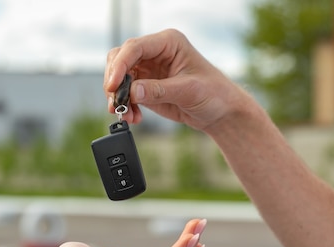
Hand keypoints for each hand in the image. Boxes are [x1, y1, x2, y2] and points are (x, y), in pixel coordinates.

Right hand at [104, 29, 248, 131]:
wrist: (220, 112)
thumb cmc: (213, 93)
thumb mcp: (187, 90)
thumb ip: (158, 90)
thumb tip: (132, 91)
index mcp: (168, 43)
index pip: (134, 48)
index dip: (120, 66)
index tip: (113, 86)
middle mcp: (155, 53)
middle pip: (120, 59)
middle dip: (114, 81)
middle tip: (116, 102)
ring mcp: (149, 70)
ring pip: (119, 77)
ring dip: (117, 96)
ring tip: (126, 114)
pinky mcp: (146, 87)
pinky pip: (125, 93)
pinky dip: (124, 106)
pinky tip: (133, 116)